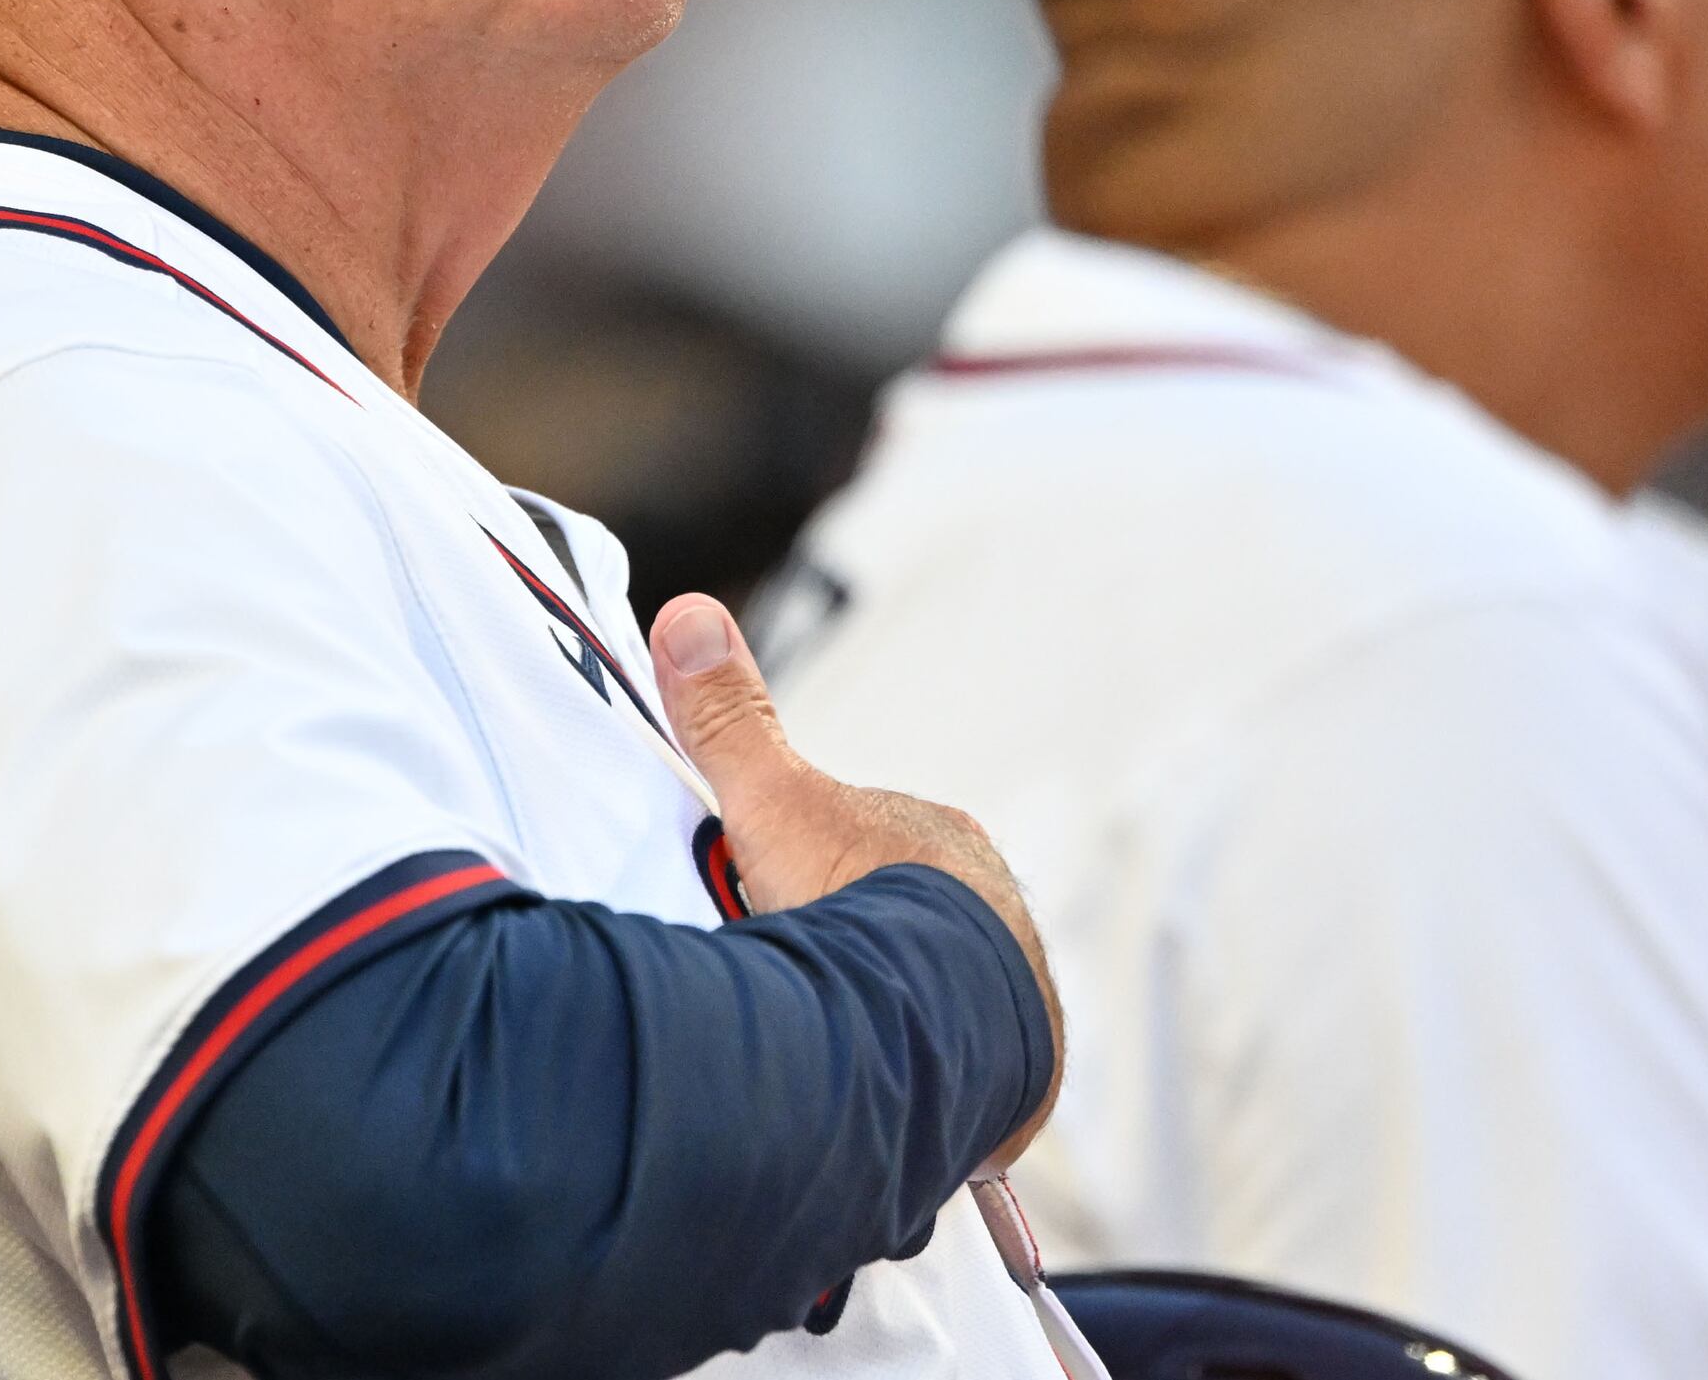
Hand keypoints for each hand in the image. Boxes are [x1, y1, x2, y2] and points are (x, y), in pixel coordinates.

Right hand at [648, 591, 1065, 1164]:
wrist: (940, 1015)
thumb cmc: (860, 905)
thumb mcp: (772, 802)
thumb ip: (728, 720)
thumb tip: (688, 613)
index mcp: (937, 840)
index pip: (865, 848)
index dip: (808, 875)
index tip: (767, 905)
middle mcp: (989, 903)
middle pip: (903, 924)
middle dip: (855, 950)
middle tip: (794, 984)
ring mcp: (1013, 983)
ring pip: (935, 995)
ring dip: (890, 1016)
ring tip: (831, 1052)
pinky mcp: (1019, 1062)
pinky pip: (967, 1068)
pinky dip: (927, 1078)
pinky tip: (881, 1094)